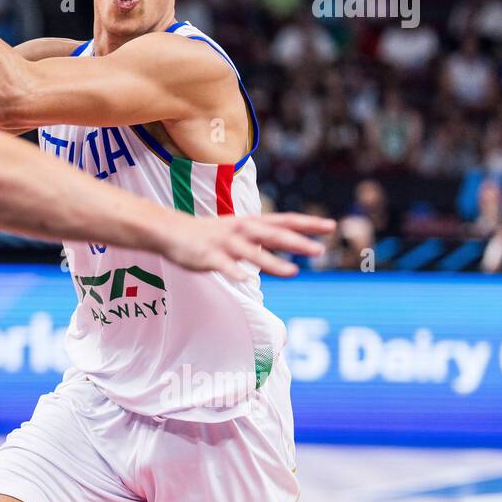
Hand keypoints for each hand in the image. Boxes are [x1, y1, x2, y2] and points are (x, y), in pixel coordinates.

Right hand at [163, 212, 334, 279]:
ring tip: (293, 272)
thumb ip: (263, 237)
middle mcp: (241, 230)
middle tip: (320, 250)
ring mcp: (225, 243)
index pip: (284, 220)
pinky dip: (235, 272)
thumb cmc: (209, 234)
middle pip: (273, 235)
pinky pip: (224, 266)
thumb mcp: (239, 230)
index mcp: (250, 223)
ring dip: (273, 262)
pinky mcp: (208, 256)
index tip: (331, 225)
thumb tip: (290, 241)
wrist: (171, 231)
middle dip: (297, 243)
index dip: (307, 223)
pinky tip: (246, 280)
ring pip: (252, 252)